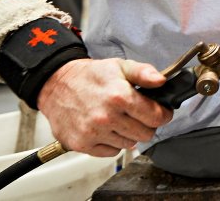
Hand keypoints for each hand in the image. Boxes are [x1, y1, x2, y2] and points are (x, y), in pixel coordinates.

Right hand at [37, 58, 172, 156]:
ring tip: (119, 119)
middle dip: (147, 125)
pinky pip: (111, 152)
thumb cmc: (90, 76)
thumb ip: (144, 73)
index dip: (163, 114)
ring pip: (129, 144)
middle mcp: (106, 117)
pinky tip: (106, 129)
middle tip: (138, 115)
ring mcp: (93, 133)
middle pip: (146, 134)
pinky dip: (112, 143)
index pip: (156, 117)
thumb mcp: (119, 66)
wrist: (56, 84)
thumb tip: (162, 81)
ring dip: (128, 134)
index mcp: (119, 96)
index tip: (161, 112)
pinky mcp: (82, 144)